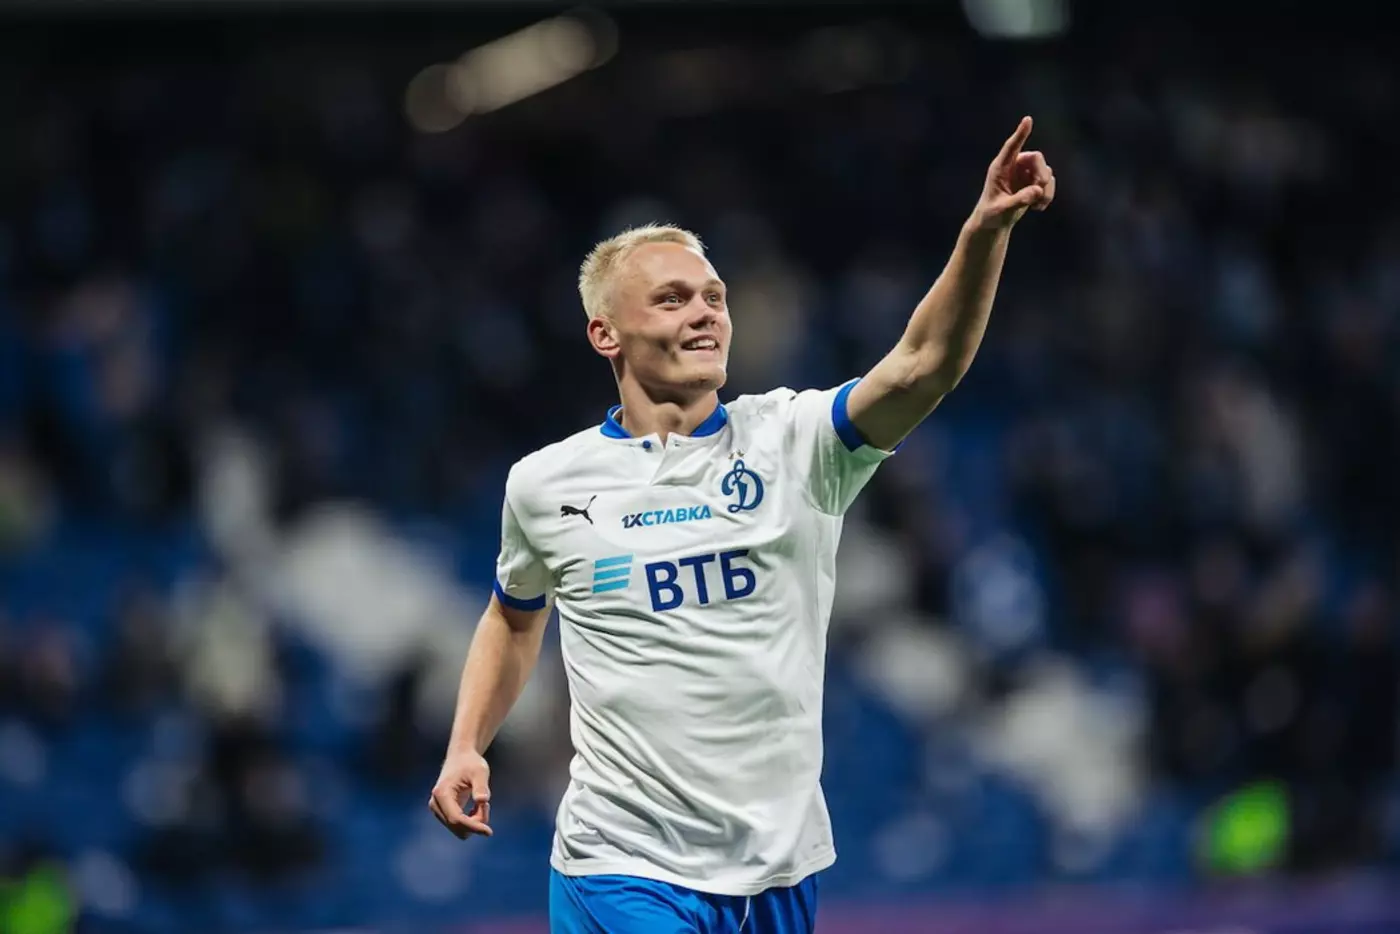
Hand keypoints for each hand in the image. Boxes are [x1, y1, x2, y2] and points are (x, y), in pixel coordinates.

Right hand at [428, 750, 493, 838]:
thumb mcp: (480, 771)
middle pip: (457, 827)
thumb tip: (482, 800)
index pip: (456, 819)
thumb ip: (481, 786)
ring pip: (459, 829)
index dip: (473, 827)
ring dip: (474, 821)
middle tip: (486, 804)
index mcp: (442, 793)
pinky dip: (471, 821)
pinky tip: (476, 806)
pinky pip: (459, 826)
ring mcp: (438, 810)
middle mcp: (436, 804)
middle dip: (476, 821)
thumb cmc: (471, 763)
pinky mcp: (443, 813)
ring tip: (481, 803)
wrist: (461, 758)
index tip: (489, 832)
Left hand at [970, 116, 1055, 230]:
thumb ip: (1019, 200)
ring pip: (1046, 172)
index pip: (1011, 147)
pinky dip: (1048, 195)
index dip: (1020, 134)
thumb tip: (1037, 190)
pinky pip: (1049, 182)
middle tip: (1040, 192)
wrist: (994, 223)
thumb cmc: (991, 215)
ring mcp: (1025, 173)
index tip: (1027, 120)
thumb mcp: (1002, 210)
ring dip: (1046, 189)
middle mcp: (1014, 166)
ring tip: (1037, 206)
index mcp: (1000, 168)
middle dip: (1042, 175)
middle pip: (1037, 158)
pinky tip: (1038, 208)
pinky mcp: (1033, 182)